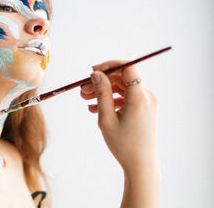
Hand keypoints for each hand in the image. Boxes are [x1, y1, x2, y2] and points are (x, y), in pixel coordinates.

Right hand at [80, 60, 158, 174]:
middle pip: (122, 78)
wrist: (141, 164)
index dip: (109, 65)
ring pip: (122, 88)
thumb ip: (102, 93)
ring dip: (104, 91)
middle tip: (83, 89)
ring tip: (85, 99)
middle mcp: (147, 97)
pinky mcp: (144, 109)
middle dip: (101, 81)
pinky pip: (126, 98)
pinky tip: (95, 108)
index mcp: (139, 98)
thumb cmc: (124, 144)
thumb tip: (96, 74)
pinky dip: (111, 100)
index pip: (127, 68)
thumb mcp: (106, 118)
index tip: (93, 71)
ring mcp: (147, 103)